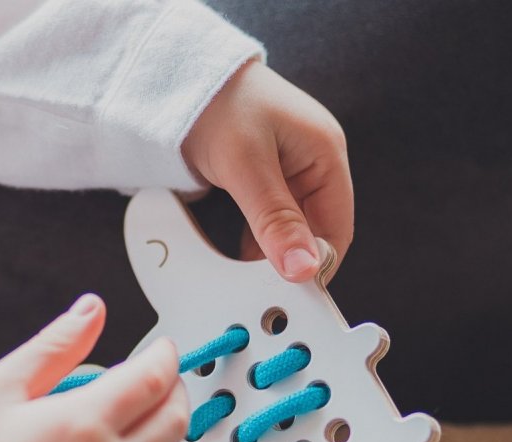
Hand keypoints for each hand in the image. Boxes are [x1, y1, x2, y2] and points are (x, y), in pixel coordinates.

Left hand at [182, 60, 352, 282]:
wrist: (175, 78)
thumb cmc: (215, 106)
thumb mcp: (246, 166)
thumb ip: (275, 220)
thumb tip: (304, 269)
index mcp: (325, 154)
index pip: (336, 228)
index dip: (318, 264)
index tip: (292, 293)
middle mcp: (314, 165)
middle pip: (316, 233)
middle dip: (292, 262)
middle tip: (265, 290)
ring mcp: (291, 173)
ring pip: (291, 232)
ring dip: (272, 255)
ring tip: (250, 276)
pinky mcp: (267, 180)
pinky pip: (271, 223)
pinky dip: (258, 243)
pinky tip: (241, 258)